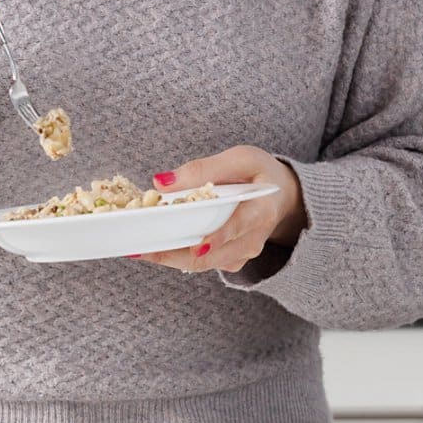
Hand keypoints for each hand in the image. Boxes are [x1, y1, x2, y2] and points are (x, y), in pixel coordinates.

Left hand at [132, 145, 306, 273]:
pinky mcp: (231, 259)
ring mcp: (242, 253)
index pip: (239, 227)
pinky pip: (203, 262)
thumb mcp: (240, 159)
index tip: (197, 245)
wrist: (283, 196)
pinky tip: (154, 247)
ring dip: (171, 258)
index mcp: (261, 211)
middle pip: (214, 255)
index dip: (218, 238)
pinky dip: (178, 256)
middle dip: (176, 254)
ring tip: (139, 250)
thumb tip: (161, 182)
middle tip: (142, 250)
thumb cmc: (260, 173)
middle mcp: (253, 239)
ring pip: (204, 264)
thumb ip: (203, 169)